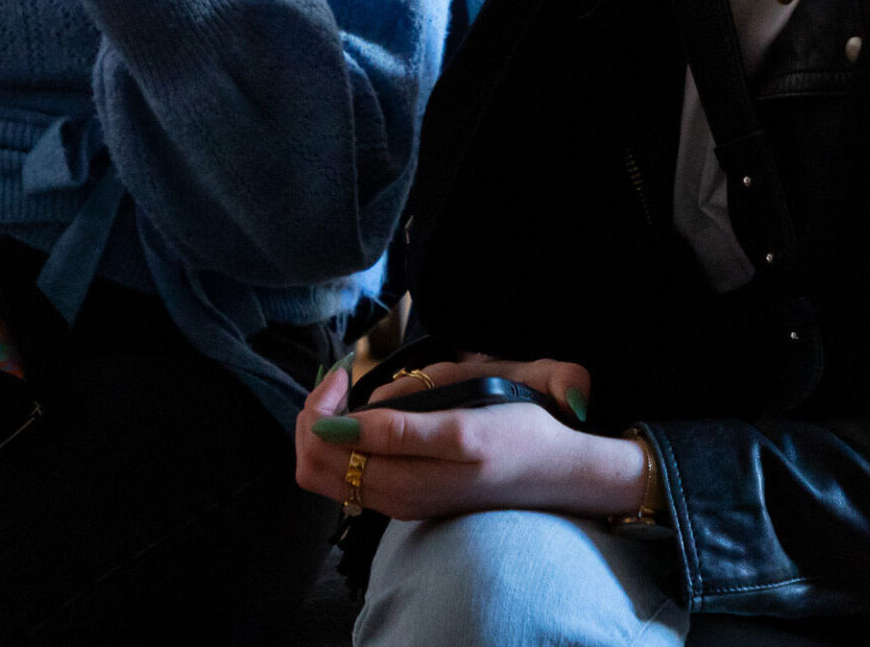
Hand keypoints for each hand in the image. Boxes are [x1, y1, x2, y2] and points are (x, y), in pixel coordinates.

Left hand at [293, 356, 648, 520]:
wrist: (556, 474)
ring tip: (349, 392)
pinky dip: (344, 442)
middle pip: (313, 466)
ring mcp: (399, 500)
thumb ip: (400, 430)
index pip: (323, 451)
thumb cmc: (516, 437)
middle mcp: (392, 498)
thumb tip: (343, 424)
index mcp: (402, 480)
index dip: (321, 403)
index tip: (344, 369)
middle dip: (314, 416)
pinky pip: (351, 476)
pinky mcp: (410, 496)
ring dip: (326, 429)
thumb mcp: (462, 427)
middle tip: (339, 378)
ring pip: (328, 473)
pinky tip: (368, 413)